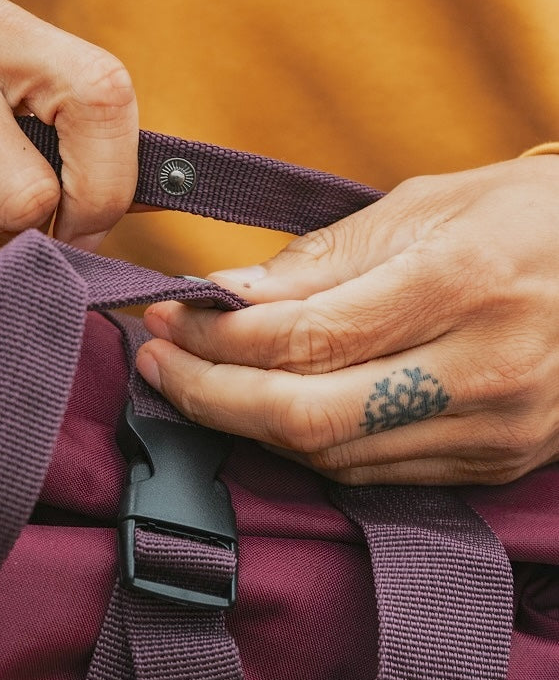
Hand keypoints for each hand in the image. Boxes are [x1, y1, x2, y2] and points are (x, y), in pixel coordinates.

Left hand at [136, 157, 558, 485]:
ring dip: (249, 427)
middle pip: (308, 416)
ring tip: (197, 383)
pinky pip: (375, 474)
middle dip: (211, 396)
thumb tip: (224, 296)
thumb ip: (322, 260)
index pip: (306, 336)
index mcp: (463, 282)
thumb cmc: (530, 218)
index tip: (165, 314)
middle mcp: (484, 368)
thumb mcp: (430, 205)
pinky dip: (308, 449)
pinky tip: (268, 413)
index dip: (218, 335)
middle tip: (157, 363)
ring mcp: (497, 429)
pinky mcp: (498, 463)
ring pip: (335, 457)